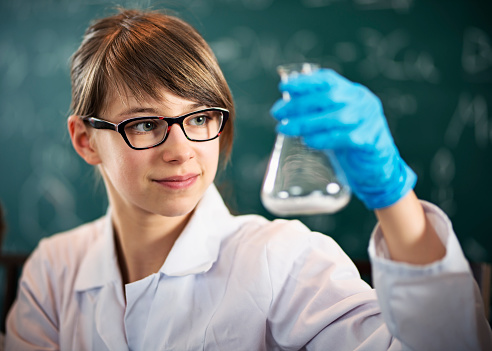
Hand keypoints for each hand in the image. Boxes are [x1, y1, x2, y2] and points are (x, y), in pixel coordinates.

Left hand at [270, 68, 416, 209]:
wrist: (376, 166)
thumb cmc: (349, 141)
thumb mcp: (333, 121)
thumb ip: (316, 112)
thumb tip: (284, 106)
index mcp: (352, 92)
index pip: (328, 80)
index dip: (305, 82)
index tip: (283, 87)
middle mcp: (363, 101)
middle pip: (329, 98)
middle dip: (299, 105)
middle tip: (277, 113)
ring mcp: (370, 120)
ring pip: (336, 118)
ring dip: (307, 124)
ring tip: (286, 129)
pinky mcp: (371, 140)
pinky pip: (345, 138)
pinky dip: (323, 140)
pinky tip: (308, 142)